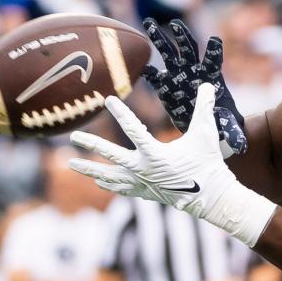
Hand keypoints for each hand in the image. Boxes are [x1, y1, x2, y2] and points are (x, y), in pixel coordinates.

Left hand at [69, 84, 275, 246]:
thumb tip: (207, 84)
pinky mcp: (145, 192)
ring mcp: (142, 183)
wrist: (210, 195)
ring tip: (71, 163)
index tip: (107, 100)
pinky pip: (121, 188)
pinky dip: (108, 183)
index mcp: (156, 153)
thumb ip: (204, 107)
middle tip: (73, 136)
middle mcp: (143, 169)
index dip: (120, 112)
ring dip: (90, 169)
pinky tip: (98, 181)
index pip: (133, 129)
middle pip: (111, 155)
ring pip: (109, 176)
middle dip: (91, 144)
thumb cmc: (207, 162)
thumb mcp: (206, 133)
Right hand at [141, 18, 247, 157]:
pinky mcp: (166, 89)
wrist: (211, 130)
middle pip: (188, 50)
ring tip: (150, 23)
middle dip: (182, 36)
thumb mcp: (229, 130)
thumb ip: (233, 134)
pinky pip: (155, 77)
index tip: (215, 40)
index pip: (214, 61)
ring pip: (169, 54)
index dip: (215, 51)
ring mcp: (179, 78)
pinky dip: (148, 72)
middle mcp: (195, 73)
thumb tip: (240, 145)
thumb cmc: (224, 127)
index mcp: (213, 79)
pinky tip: (138, 65)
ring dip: (160, 39)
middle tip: (175, 24)